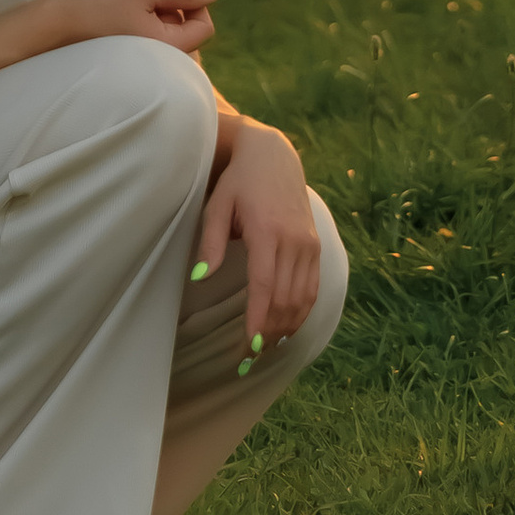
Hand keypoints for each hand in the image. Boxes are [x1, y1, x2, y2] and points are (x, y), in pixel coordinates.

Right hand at [52, 0, 219, 60]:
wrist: (57, 26)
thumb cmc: (101, 6)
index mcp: (169, 47)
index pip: (205, 28)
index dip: (195, 4)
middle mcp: (162, 63)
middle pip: (186, 31)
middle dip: (172, 10)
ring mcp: (146, 65)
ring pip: (167, 35)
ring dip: (157, 16)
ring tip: (129, 7)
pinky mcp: (132, 63)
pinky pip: (151, 42)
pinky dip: (144, 26)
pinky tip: (122, 19)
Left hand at [196, 121, 322, 349]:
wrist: (274, 156)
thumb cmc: (239, 183)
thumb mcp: (217, 205)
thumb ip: (211, 243)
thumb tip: (198, 278)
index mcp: (268, 231)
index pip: (265, 286)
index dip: (258, 320)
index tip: (249, 348)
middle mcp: (294, 239)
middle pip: (285, 299)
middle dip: (268, 333)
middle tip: (250, 358)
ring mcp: (309, 243)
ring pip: (302, 298)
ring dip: (286, 327)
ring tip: (266, 349)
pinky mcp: (316, 245)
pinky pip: (313, 287)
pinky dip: (302, 312)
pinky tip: (287, 327)